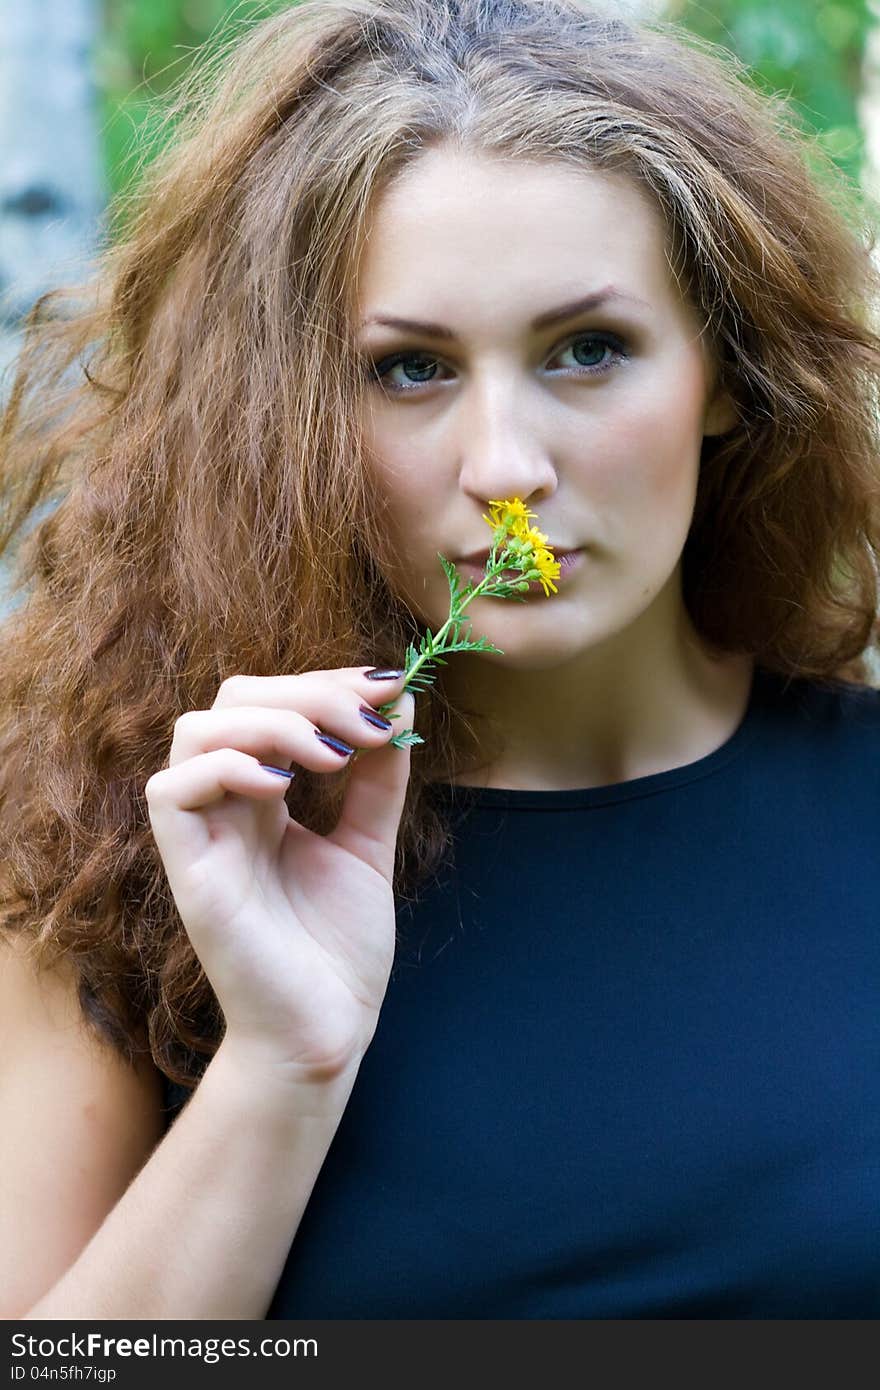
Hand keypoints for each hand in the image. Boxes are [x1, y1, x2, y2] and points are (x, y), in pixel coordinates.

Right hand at [144, 668, 412, 1085]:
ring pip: (196, 730)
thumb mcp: (369, 845)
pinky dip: (228, 768)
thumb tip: (400, 701)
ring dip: (273, 721)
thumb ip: (380, 778)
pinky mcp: (189, 872)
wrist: (327, 1033)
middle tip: (370, 720)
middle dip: (308, 692)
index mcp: (263, 796)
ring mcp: (203, 836)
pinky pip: (172, 791)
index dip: (328, 683)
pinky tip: (287, 788)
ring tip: (336, 755)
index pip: (273, 702)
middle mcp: (226, 806)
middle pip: (234, 700)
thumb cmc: (338, 951)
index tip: (392, 685)